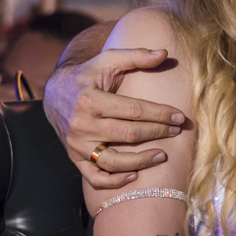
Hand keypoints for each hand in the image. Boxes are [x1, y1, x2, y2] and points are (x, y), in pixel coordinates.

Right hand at [43, 47, 184, 188]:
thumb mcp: (108, 60)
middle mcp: (82, 124)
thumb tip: (164, 53)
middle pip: (127, 134)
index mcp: (90, 99)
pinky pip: (94, 176)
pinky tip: (134, 176)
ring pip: (112, 160)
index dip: (160, 114)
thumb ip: (136, 56)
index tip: (180, 117)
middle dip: (157, 133)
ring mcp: (77, 144)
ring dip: (140, 161)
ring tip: (162, 156)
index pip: (134, 110)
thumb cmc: (88, 75)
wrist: (56, 93)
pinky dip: (113, 181)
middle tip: (177, 132)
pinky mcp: (74, 158)